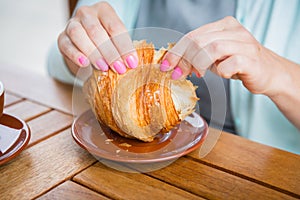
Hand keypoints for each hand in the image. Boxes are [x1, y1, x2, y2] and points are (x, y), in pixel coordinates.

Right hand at [58, 2, 137, 73]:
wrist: (86, 46)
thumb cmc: (106, 42)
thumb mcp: (116, 41)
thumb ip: (121, 49)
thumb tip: (131, 64)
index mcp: (104, 11)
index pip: (115, 27)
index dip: (124, 47)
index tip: (131, 63)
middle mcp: (87, 13)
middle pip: (97, 31)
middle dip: (110, 52)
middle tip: (119, 68)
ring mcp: (72, 24)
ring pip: (79, 35)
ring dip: (93, 53)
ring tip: (104, 68)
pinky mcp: (62, 38)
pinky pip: (66, 45)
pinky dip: (76, 55)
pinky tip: (85, 64)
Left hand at [161, 16, 284, 95]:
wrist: (269, 73)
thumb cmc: (239, 63)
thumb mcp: (215, 56)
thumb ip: (197, 56)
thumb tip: (173, 64)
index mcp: (223, 26)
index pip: (193, 35)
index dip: (176, 51)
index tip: (165, 65)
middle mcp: (235, 31)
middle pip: (199, 41)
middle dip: (183, 59)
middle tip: (177, 74)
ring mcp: (245, 44)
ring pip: (212, 49)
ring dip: (199, 64)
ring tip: (198, 74)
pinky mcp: (251, 59)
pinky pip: (229, 64)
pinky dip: (221, 71)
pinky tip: (223, 74)